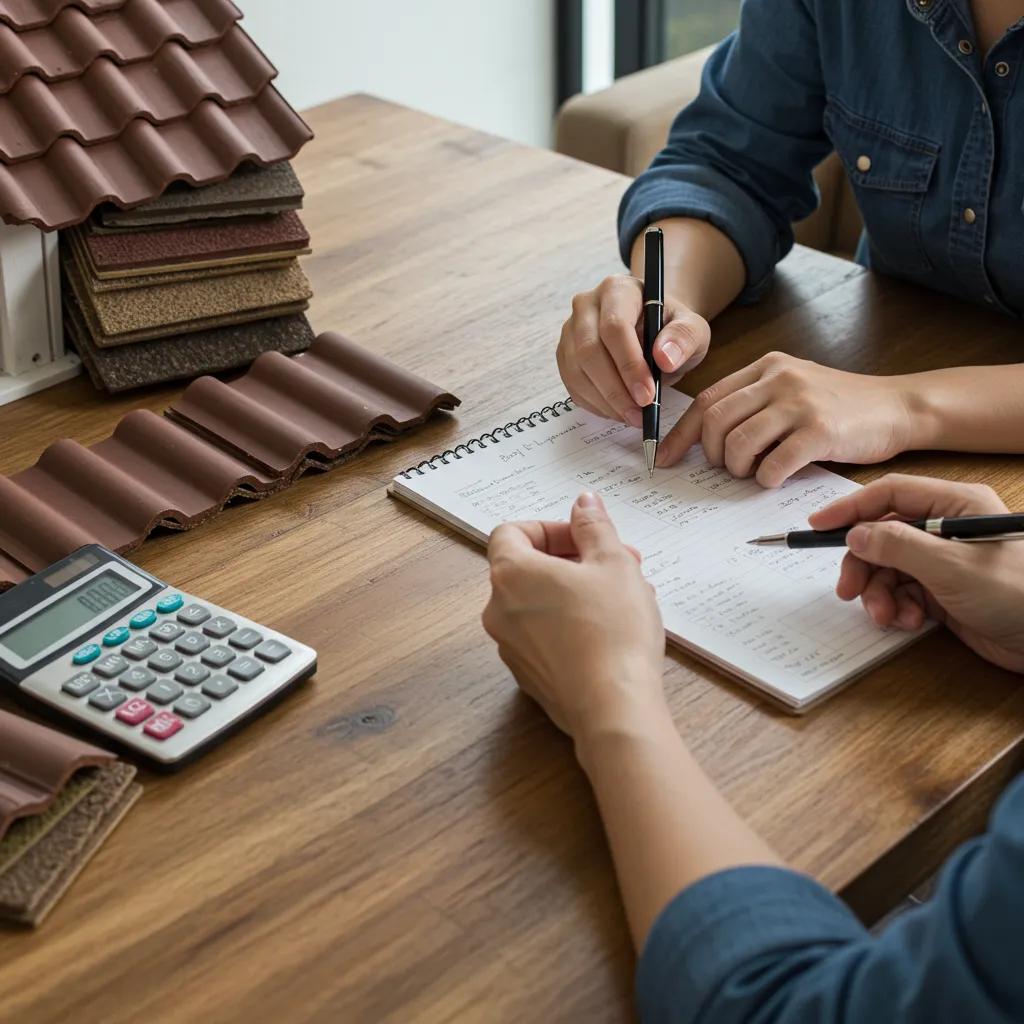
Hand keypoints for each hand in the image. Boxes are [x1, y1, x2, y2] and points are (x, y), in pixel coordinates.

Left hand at [482, 492, 667, 738]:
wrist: (612, 708)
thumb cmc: (612, 629)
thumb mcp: (613, 563)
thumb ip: (594, 526)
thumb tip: (583, 503)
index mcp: (511, 574)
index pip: (511, 533)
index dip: (549, 529)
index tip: (585, 538)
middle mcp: (498, 610)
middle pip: (528, 569)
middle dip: (574, 560)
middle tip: (619, 563)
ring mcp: (510, 647)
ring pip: (540, 604)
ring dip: (577, 592)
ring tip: (626, 598)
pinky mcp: (528, 677)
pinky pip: (545, 637)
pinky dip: (571, 625)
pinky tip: (613, 633)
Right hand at [556, 275, 710, 427]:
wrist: (655, 330)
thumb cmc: (672, 328)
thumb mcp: (693, 328)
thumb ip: (684, 337)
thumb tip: (664, 358)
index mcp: (617, 289)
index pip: (614, 327)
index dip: (629, 365)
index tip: (647, 395)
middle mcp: (586, 305)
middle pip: (589, 351)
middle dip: (615, 389)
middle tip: (639, 414)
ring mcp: (571, 330)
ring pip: (576, 371)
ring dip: (604, 401)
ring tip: (632, 416)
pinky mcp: (565, 355)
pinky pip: (572, 385)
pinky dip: (595, 404)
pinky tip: (618, 411)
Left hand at [658, 352, 913, 486]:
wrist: (899, 407)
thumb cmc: (840, 407)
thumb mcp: (792, 389)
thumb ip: (754, 403)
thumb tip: (705, 438)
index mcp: (766, 367)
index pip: (707, 400)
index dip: (681, 434)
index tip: (665, 458)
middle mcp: (779, 378)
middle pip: (715, 421)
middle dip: (710, 454)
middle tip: (727, 469)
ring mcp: (800, 403)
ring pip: (739, 443)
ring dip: (738, 468)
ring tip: (754, 473)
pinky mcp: (821, 430)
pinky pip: (773, 463)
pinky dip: (766, 479)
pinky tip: (775, 479)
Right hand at [810, 474, 1023, 672]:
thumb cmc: (1018, 593)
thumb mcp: (952, 566)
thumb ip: (898, 546)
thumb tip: (854, 535)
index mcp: (955, 504)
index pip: (891, 494)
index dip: (852, 508)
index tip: (818, 526)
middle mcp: (946, 528)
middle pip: (882, 535)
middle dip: (863, 564)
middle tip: (848, 591)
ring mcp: (943, 560)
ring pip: (887, 568)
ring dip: (879, 593)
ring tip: (886, 616)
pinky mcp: (943, 591)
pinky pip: (901, 592)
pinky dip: (896, 607)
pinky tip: (908, 622)